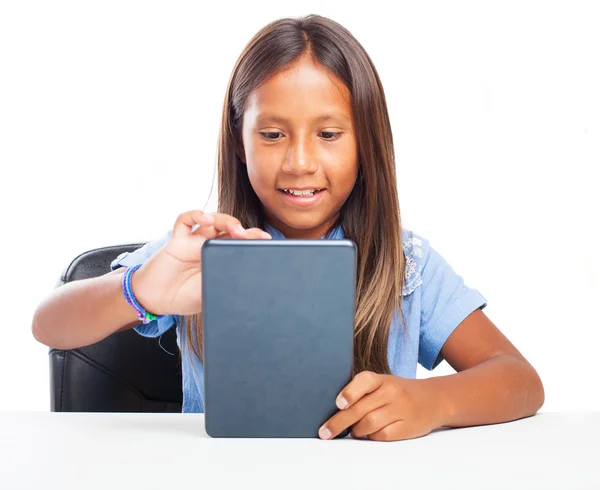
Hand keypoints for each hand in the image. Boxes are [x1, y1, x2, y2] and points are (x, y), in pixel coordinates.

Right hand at [131, 210, 270, 315]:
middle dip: (246, 230)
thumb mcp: (208, 296)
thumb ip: (223, 287)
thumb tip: (245, 288)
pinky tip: (204, 218)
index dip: (254, 241)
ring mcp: (193, 242)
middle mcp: (208, 247)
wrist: (153, 300)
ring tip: (235, 229)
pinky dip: (196, 215)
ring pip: (212, 221)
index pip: (240, 245)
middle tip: (257, 236)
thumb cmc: (181, 298)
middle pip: (230, 230)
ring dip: (226, 221)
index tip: (268, 243)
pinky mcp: (176, 240)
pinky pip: (185, 220)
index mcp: (219, 261)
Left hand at [318, 371, 443, 441]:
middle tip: (325, 432)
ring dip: (355, 431)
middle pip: (360, 409)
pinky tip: (369, 434)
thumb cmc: (399, 392)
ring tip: (353, 431)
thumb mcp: (383, 384)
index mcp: (381, 379)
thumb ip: (362, 393)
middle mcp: (390, 392)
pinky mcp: (406, 427)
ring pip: (368, 424)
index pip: (364, 381)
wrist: (433, 399)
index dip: (350, 393)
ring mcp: (399, 409)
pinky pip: (381, 435)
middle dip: (339, 422)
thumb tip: (335, 411)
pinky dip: (371, 437)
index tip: (339, 404)